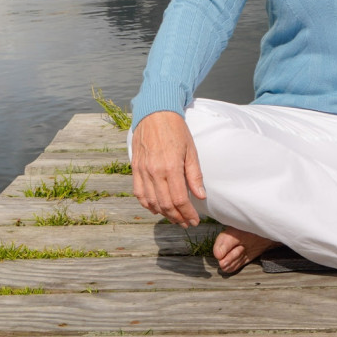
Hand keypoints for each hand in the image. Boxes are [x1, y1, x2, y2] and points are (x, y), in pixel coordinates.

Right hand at [130, 111, 206, 226]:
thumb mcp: (191, 150)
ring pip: (151, 202)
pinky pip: (139, 193)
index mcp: (171, 167)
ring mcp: (142, 171)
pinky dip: (147, 204)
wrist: (155, 113)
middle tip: (186, 223)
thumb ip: (194, 175)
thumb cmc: (176, 130)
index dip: (187, 213)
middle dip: (177, 217)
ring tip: (174, 218)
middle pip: (165, 204)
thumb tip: (200, 196)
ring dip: (163, 214)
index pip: (179, 200)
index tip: (194, 220)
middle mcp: (154, 172)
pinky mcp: (135, 168)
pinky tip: (156, 209)